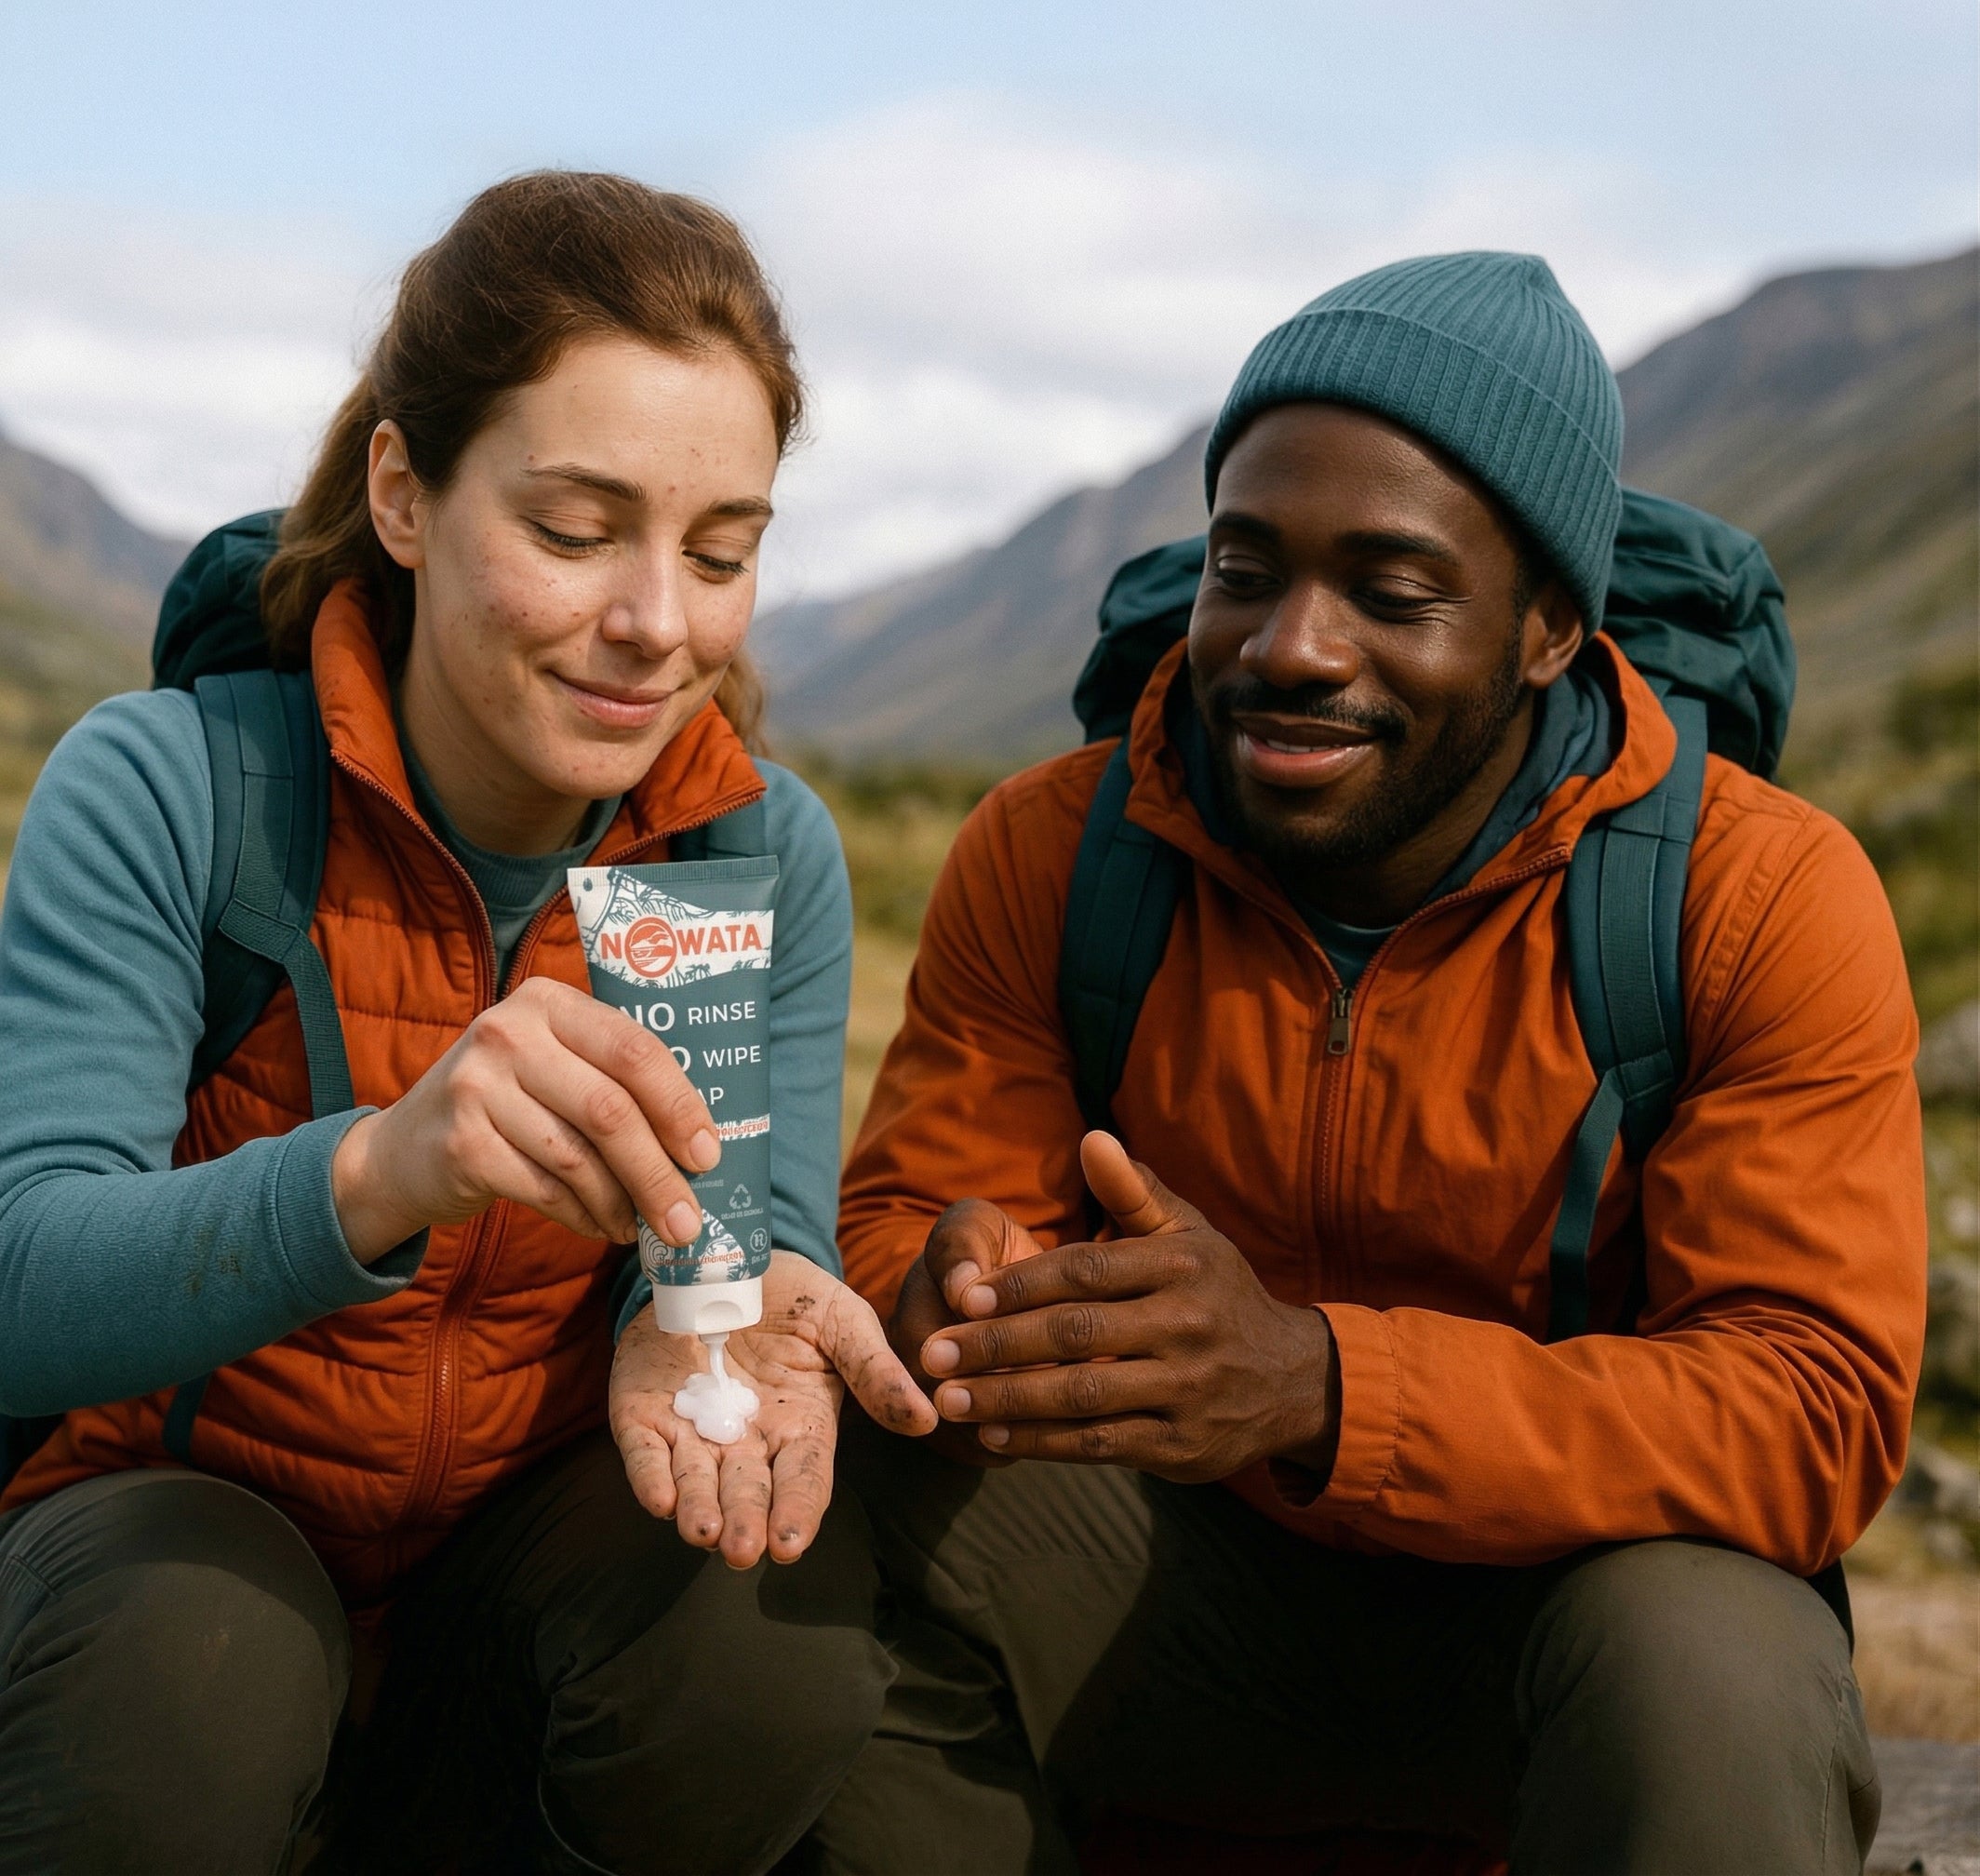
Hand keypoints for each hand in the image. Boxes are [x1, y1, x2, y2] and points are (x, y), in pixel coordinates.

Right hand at [330, 977, 718, 1263]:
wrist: (403, 1151)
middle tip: (687, 1219)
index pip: (633, 1050)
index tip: (707, 1155)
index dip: (679, 1106)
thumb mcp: (554, 1067)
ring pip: (579, 1158)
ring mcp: (477, 1087)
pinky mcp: (461, 1144)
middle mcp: (509, 1033)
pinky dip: (583, 1215)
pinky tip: (598, 1225)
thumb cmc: (508, 1106)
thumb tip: (698, 1147)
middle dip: (657, 1172)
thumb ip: (613, 1082)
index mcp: (548, 1001)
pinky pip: (546, 1189)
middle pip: (609, 1110)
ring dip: (621, 1203)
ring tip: (640, 1226)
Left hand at [610, 1250, 937, 1567]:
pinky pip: (644, 1452)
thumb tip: (927, 1418)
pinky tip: (657, 1498)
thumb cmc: (796, 1297)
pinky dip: (648, 1476)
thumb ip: (875, 1370)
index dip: (797, 1513)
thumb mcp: (844, 1322)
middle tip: (741, 1550)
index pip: (803, 1481)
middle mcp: (747, 1441)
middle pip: (747, 1492)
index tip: (790, 1545)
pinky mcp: (643, 1412)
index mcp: (800, 1427)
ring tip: (702, 1532)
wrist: (727, 1256)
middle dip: (744, 1524)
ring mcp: (693, 1430)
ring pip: (695, 1482)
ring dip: (697, 1511)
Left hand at [919, 1132, 1340, 1483]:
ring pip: (1084, 1397)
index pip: (1086, 1271)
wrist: (1292, 1380)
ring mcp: (1188, 1390)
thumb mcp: (1188, 1235)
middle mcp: (1188, 1326)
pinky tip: (994, 1435)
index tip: (964, 1295)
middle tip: (933, 1353)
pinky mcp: (1183, 1447)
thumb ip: (1133, 1191)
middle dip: (997, 1346)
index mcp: (1183, 1266)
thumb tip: (1090, 1137)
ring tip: (948, 1400)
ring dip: (1009, 1400)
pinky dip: (1043, 1442)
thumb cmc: (1217, 1293)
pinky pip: (1101, 1446)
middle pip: (1076, 1335)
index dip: (1021, 1284)